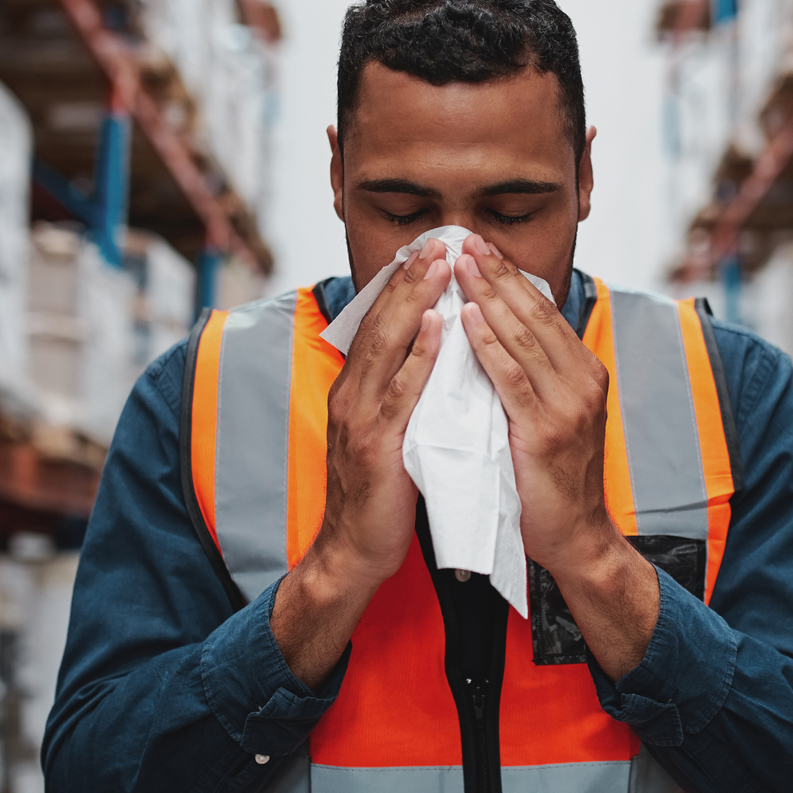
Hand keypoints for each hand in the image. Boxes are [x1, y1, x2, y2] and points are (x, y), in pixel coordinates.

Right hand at [314, 238, 449, 585]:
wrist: (353, 552)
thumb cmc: (380, 495)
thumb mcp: (386, 433)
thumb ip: (400, 395)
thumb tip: (429, 357)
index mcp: (354, 390)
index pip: (378, 325)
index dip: (401, 285)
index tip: (428, 250)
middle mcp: (351, 395)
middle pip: (380, 323)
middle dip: (410, 279)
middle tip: (439, 241)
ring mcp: (360, 418)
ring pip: (389, 346)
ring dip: (416, 301)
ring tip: (441, 265)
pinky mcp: (377, 445)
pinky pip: (402, 391)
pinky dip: (421, 355)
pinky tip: (440, 326)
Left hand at [452, 234, 657, 678]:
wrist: (576, 538)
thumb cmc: (551, 479)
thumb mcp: (548, 415)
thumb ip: (530, 376)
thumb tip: (495, 333)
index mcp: (583, 372)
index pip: (542, 312)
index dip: (509, 276)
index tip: (479, 246)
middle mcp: (583, 380)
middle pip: (534, 313)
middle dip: (497, 273)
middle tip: (465, 239)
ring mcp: (569, 405)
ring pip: (524, 337)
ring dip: (489, 296)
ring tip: (460, 265)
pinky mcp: (548, 431)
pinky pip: (513, 379)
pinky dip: (489, 346)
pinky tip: (467, 320)